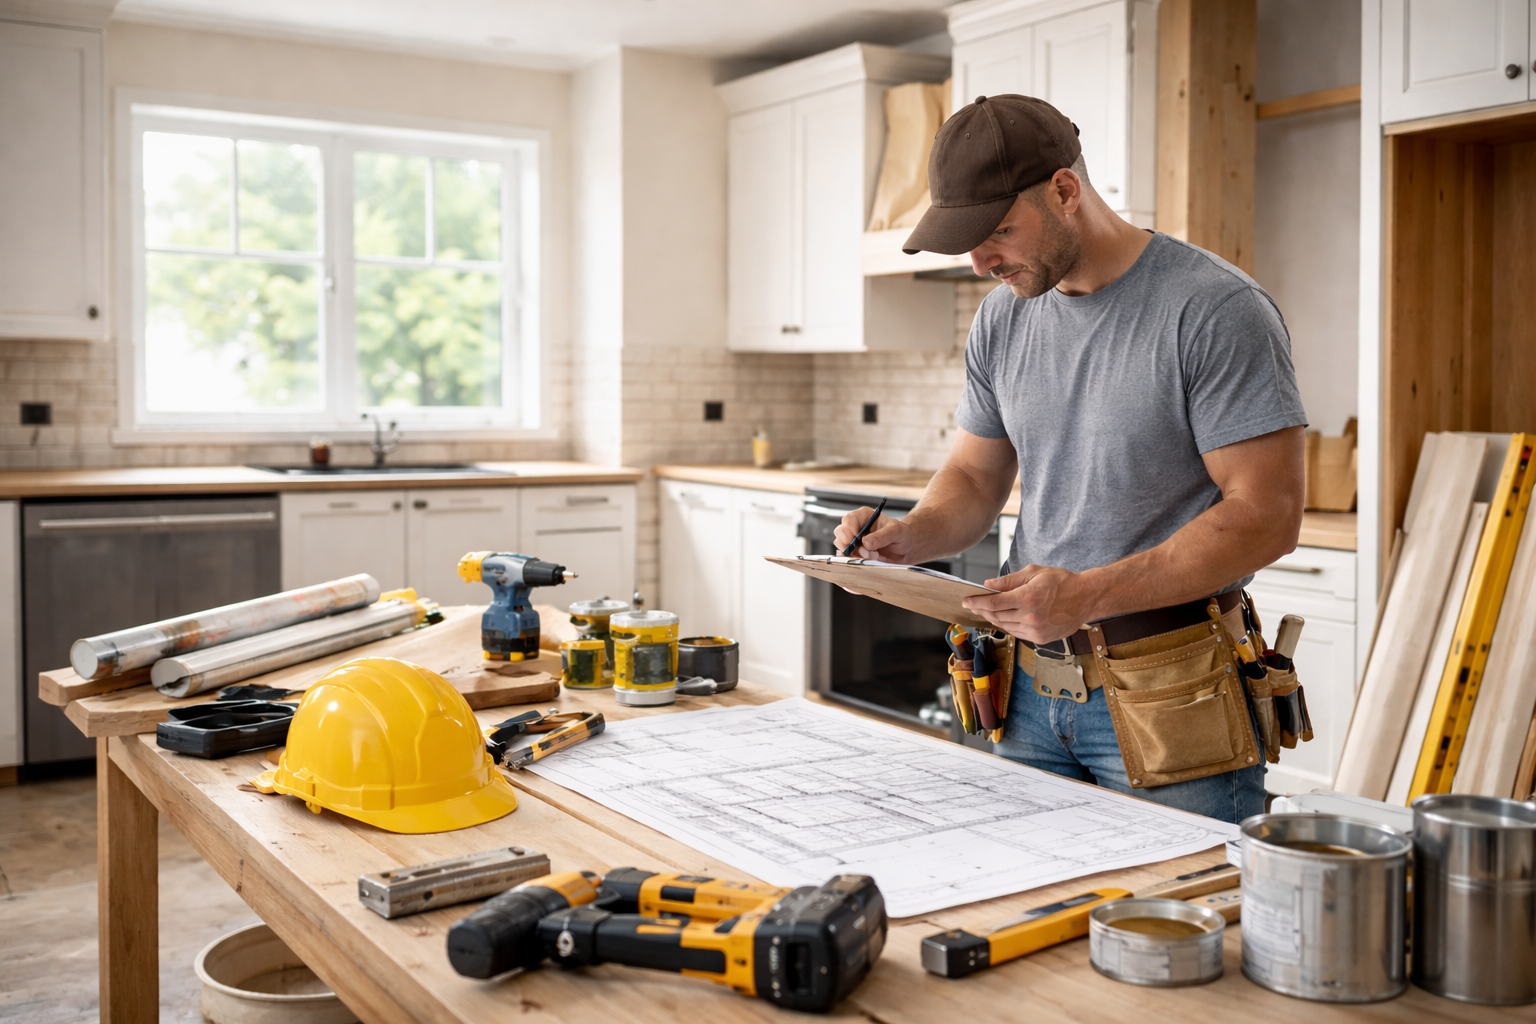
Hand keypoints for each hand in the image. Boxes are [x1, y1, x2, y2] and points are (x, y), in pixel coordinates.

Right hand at [833, 506, 917, 562]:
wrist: (906, 548)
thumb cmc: (901, 534)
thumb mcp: (896, 531)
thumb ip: (882, 535)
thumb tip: (865, 543)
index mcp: (864, 516)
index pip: (849, 519)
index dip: (847, 529)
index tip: (852, 539)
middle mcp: (856, 528)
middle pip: (841, 535)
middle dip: (850, 546)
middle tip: (865, 553)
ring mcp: (854, 543)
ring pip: (843, 549)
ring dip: (855, 556)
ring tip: (873, 557)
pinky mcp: (856, 555)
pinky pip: (848, 560)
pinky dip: (855, 564)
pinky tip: (867, 563)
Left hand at [962, 564, 1100, 644]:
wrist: (1086, 598)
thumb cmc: (1062, 582)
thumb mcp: (1035, 573)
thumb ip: (1009, 580)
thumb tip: (989, 585)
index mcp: (1028, 598)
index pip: (994, 603)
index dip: (977, 602)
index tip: (966, 600)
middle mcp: (1031, 617)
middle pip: (996, 616)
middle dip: (981, 610)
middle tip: (972, 605)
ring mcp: (1036, 630)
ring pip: (1005, 626)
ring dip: (993, 618)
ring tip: (985, 610)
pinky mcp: (1041, 639)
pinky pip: (1017, 633)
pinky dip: (1007, 625)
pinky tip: (1003, 618)